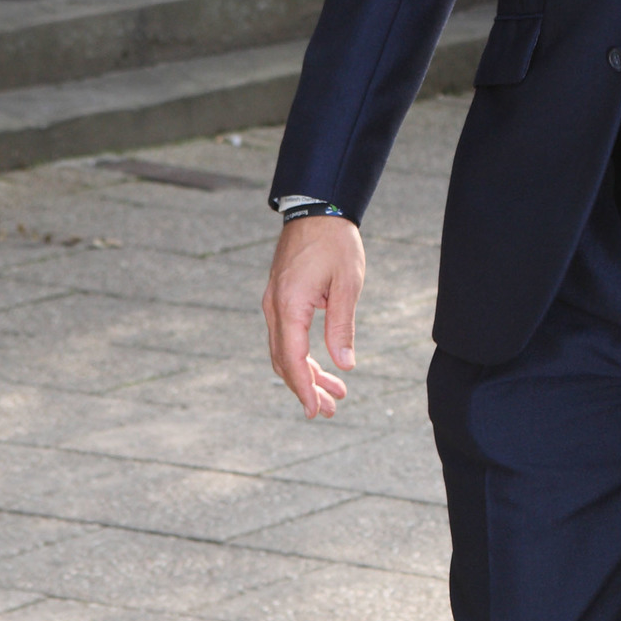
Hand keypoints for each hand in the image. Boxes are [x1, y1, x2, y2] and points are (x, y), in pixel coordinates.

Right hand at [263, 217, 365, 419]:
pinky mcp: (280, 299)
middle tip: (330, 411)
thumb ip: (342, 326)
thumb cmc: (335, 243)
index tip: (316, 411)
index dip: (304, 389)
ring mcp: (274, 304)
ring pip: (285, 351)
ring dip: (306, 375)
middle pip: (285, 361)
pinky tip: (323, 366)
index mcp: (289, 307)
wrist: (316, 209)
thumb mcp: (347, 285)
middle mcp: (274, 309)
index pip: (293, 359)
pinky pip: (286, 336)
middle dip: (307, 389)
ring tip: (335, 394)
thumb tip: (346, 365)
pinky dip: (302, 356)